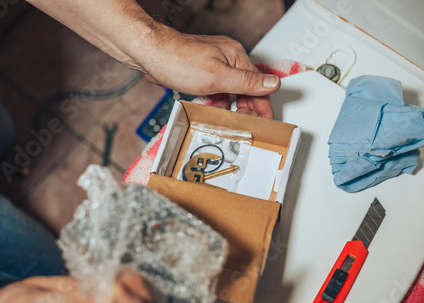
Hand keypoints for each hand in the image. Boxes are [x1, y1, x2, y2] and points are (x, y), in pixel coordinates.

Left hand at [136, 29, 277, 118]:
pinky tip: (215, 111)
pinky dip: (218, 102)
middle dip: (248, 109)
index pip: (259, 84)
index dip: (264, 105)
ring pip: (231, 91)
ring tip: (233, 123)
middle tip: (249, 127)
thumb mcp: (217, 76)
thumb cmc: (178, 60)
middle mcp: (228, 59)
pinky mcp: (203, 72)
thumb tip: (272, 83)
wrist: (151, 54)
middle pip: (246, 88)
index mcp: (236, 56)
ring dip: (232, 107)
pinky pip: (218, 90)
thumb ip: (246, 82)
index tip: (267, 121)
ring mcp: (215, 65)